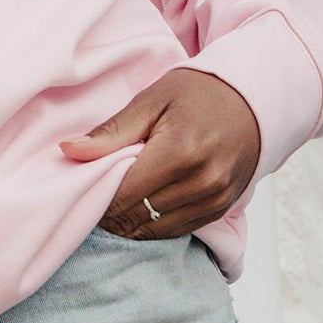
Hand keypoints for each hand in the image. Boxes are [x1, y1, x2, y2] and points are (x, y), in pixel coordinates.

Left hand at [58, 67, 261, 239]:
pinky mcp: (221, 209)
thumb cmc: (198, 92)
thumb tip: (68, 151)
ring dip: (130, 221)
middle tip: (92, 196)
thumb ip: (110, 132)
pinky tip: (140, 208)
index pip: (123, 193)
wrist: (253, 98)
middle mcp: (202, 182)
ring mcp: (215, 199)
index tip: (81, 187)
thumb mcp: (152, 100)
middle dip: (109, 212)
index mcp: (180, 152)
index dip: (96, 196)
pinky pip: (177, 230)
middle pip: (137, 215)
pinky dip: (153, 224)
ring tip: (114, 202)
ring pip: (155, 229)